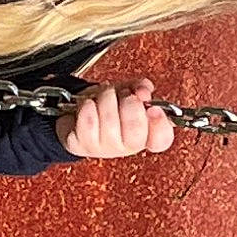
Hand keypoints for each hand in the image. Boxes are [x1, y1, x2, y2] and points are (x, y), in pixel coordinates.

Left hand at [56, 79, 174, 157]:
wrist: (75, 112)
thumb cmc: (105, 105)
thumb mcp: (126, 91)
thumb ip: (139, 88)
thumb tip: (144, 91)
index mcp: (144, 134)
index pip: (161, 140)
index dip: (160, 125)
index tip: (154, 108)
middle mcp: (125, 146)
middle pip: (136, 131)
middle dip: (130, 104)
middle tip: (125, 96)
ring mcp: (103, 148)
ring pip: (110, 124)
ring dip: (107, 100)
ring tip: (104, 96)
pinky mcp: (80, 146)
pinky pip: (87, 126)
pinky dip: (87, 108)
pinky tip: (88, 104)